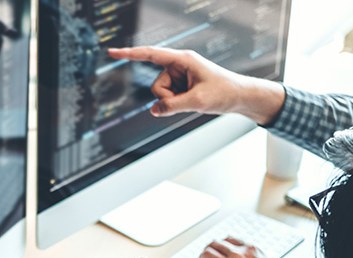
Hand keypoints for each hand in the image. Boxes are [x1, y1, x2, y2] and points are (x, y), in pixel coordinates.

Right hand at [106, 47, 284, 124]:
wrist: (241, 97)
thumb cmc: (224, 92)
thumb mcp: (197, 101)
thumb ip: (172, 106)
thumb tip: (154, 110)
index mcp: (182, 59)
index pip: (150, 55)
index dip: (129, 54)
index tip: (111, 52)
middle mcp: (179, 65)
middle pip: (156, 85)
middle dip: (167, 98)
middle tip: (188, 101)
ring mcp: (180, 76)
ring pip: (161, 94)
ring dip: (174, 102)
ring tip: (194, 101)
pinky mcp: (182, 86)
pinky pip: (168, 98)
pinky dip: (178, 104)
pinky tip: (193, 101)